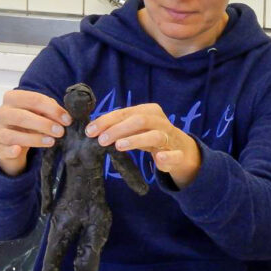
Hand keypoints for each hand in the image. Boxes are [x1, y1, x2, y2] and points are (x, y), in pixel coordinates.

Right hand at [0, 90, 70, 175]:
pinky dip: (10, 150)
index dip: (52, 109)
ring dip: (34, 138)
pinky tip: (18, 150)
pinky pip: (2, 149)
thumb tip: (64, 117)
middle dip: (44, 124)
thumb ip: (50, 111)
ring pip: (12, 134)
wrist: (14, 139)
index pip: (33, 99)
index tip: (66, 119)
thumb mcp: (40, 112)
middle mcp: (1, 112)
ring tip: (51, 141)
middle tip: (60, 131)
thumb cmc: (28, 121)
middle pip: (21, 116)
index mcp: (12, 98)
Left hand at [85, 104, 199, 188]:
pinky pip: (174, 155)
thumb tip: (92, 130)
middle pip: (139, 121)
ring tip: (119, 146)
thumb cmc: (150, 135)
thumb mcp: (135, 128)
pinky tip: (159, 159)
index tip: (90, 131)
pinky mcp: (178, 154)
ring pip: (155, 136)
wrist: (180, 148)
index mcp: (149, 111)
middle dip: (117, 129)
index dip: (106, 121)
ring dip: (136, 140)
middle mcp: (160, 121)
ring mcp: (170, 137)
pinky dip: (167, 157)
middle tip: (101, 141)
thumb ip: (118, 126)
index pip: (124, 112)